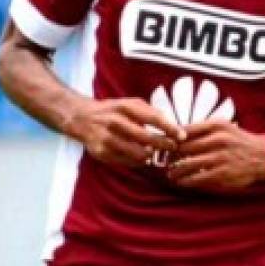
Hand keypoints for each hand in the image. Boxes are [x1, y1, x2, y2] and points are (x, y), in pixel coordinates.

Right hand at [65, 97, 184, 167]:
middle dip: (164, 144)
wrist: (82, 118)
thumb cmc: (113, 110)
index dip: (170, 128)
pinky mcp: (102, 153)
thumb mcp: (130, 104)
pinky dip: (138, 162)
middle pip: (147, 138)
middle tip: (173, 147)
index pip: (153, 118)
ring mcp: (108, 139)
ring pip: (138, 154)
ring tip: (156, 152)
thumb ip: (150, 112)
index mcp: (125, 107)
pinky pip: (127, 162)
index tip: (182, 135)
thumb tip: (172, 126)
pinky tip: (141, 157)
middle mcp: (116, 122)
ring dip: (151, 155)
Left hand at [166, 120, 264, 190]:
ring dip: (176, 170)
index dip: (171, 138)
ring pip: (189, 164)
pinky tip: (182, 182)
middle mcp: (218, 139)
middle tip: (163, 161)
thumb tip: (178, 133)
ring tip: (170, 174)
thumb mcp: (225, 127)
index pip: (186, 130)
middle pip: (185, 147)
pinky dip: (187, 181)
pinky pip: (199, 177)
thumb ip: (204, 129)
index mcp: (217, 125)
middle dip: (170, 155)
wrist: (264, 157)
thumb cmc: (240, 141)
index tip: (163, 144)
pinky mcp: (223, 172)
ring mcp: (221, 157)